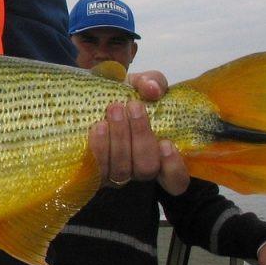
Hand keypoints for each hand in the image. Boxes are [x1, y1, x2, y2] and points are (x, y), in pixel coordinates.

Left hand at [88, 70, 189, 195]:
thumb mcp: (139, 85)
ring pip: (122, 169)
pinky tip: (99, 127)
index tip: (167, 143)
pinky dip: (100, 148)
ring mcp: (114, 174)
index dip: (174, 169)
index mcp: (157, 154)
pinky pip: (97, 170)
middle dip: (141, 136)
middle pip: (146, 168)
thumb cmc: (121, 96)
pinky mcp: (91, 173)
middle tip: (132, 105)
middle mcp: (137, 169)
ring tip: (114, 109)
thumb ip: (151, 83)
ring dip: (119, 138)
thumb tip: (153, 89)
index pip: (176, 181)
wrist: (88, 100)